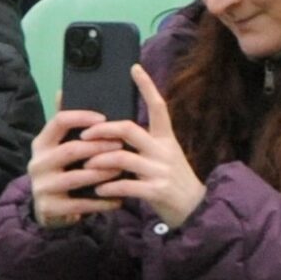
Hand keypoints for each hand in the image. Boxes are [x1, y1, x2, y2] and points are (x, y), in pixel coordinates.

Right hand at [26, 107, 125, 228]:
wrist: (46, 209)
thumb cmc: (60, 171)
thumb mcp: (57, 147)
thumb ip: (65, 125)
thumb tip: (63, 90)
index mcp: (40, 143)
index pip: (59, 121)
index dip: (82, 117)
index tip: (104, 118)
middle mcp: (37, 163)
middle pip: (71, 149)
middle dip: (99, 147)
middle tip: (121, 145)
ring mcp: (42, 186)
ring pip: (78, 177)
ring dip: (103, 173)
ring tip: (123, 170)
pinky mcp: (49, 207)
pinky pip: (81, 203)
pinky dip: (102, 201)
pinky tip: (119, 198)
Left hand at [79, 66, 207, 229]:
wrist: (197, 211)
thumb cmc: (172, 181)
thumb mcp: (164, 157)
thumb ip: (145, 144)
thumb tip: (115, 132)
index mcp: (166, 139)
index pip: (159, 107)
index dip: (147, 87)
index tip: (134, 68)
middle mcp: (164, 151)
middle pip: (129, 129)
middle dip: (102, 129)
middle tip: (83, 135)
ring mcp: (161, 171)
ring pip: (122, 157)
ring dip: (99, 160)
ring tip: (85, 165)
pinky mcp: (157, 192)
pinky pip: (126, 185)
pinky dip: (109, 187)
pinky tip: (98, 190)